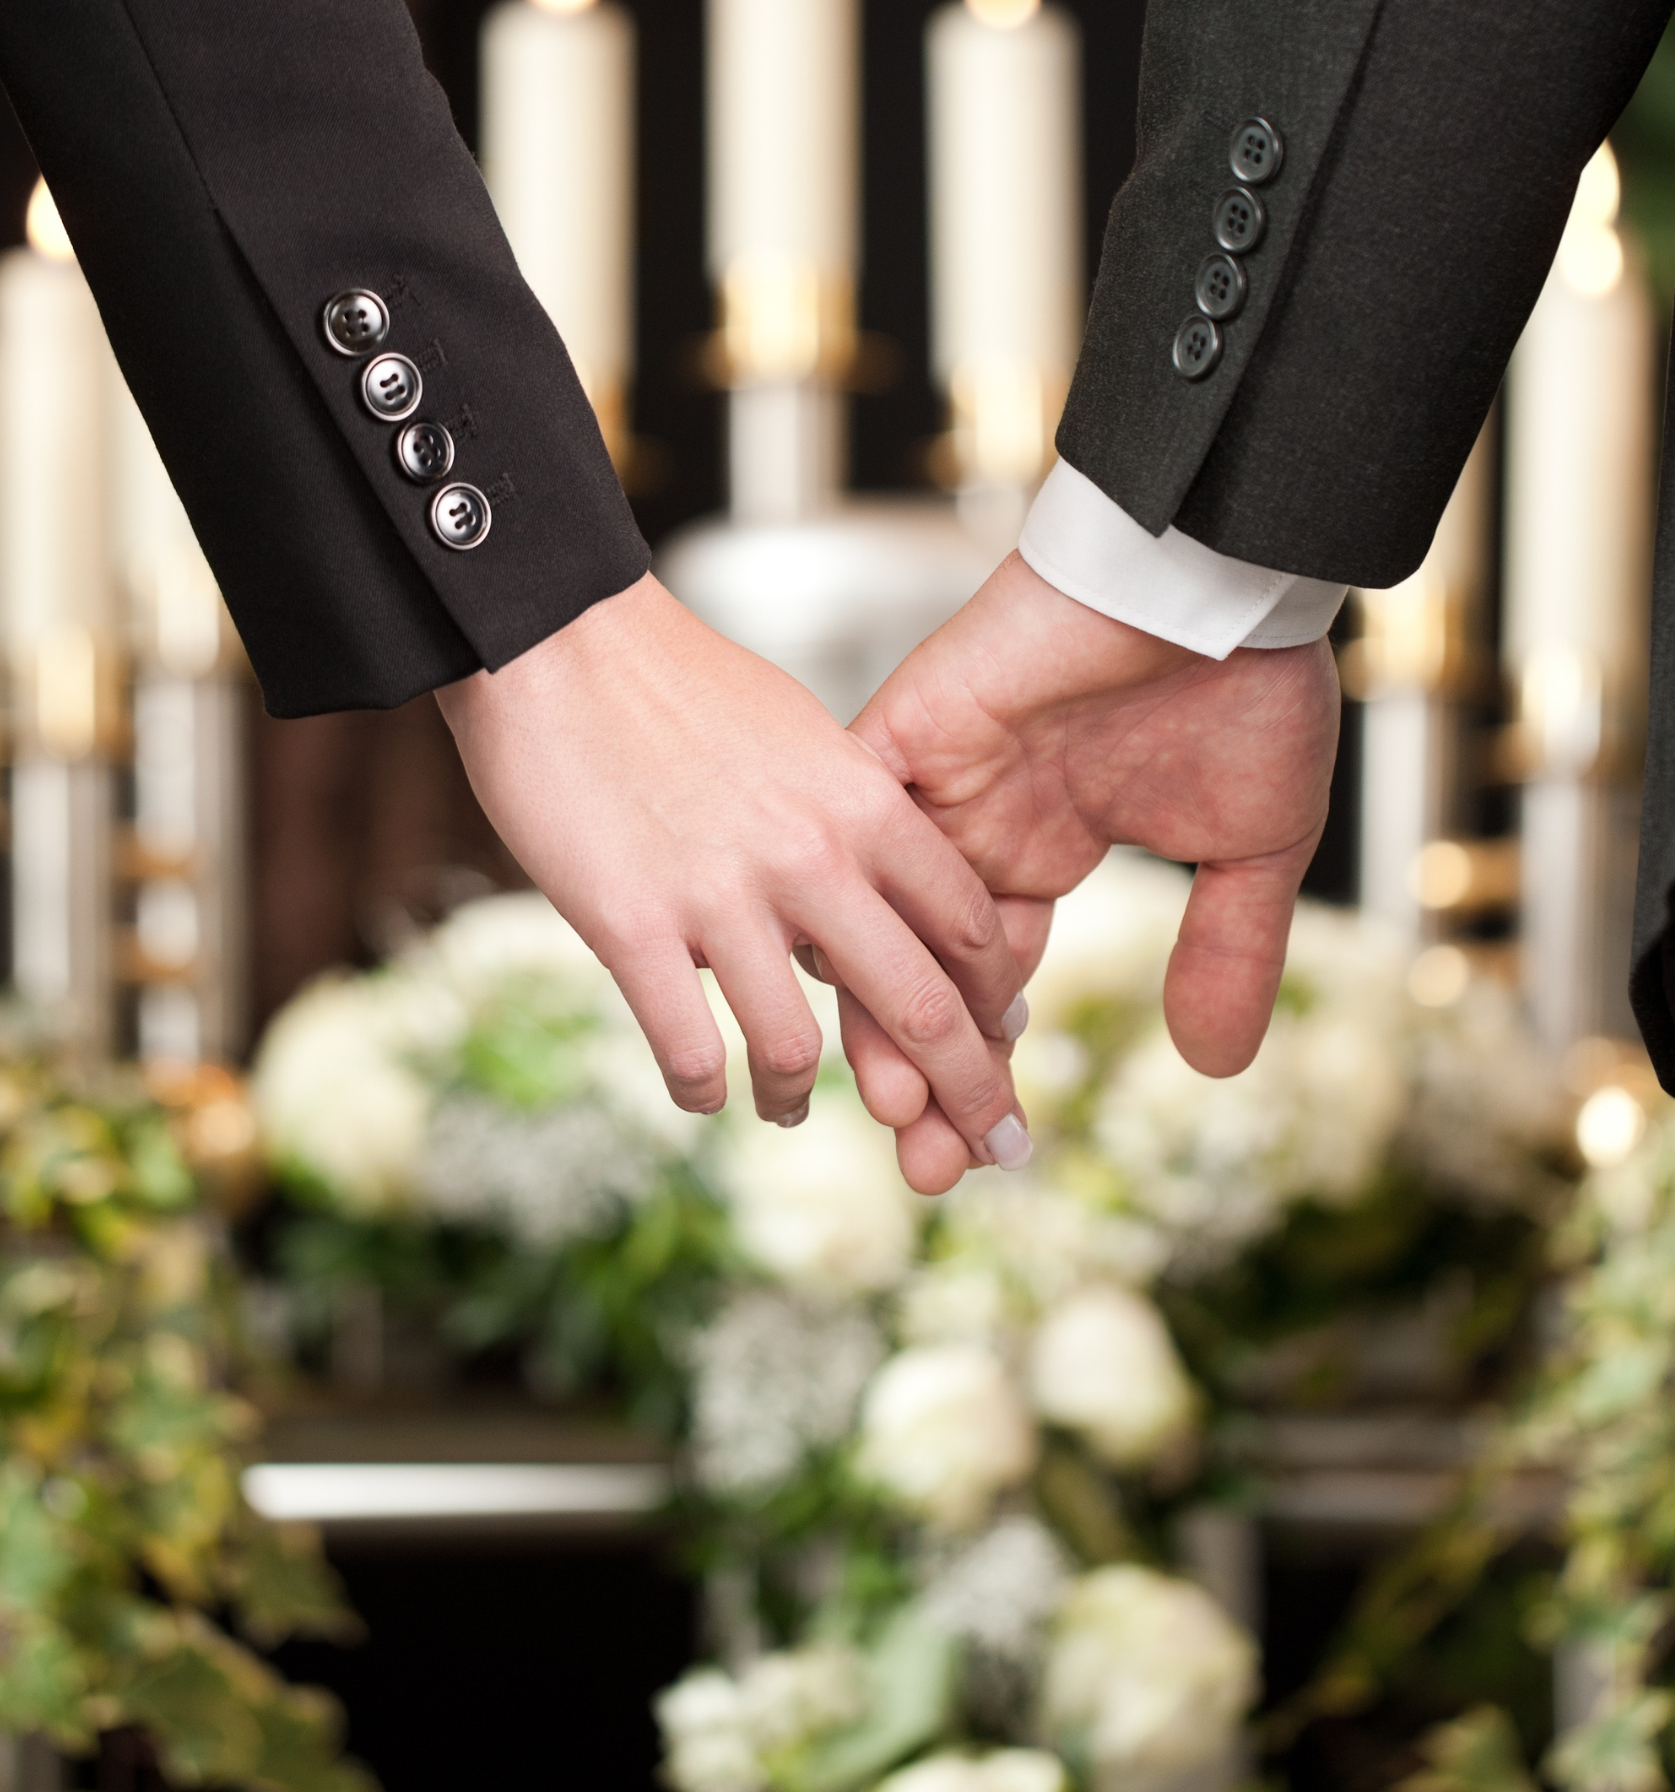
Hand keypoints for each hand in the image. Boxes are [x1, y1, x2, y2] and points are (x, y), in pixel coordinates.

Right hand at [436, 573, 1030, 1156]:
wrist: (559, 642)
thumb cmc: (681, 682)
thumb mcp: (804, 736)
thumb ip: (854, 815)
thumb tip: (887, 883)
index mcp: (865, 802)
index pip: (970, 925)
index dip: (994, 1000)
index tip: (999, 1040)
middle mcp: (812, 857)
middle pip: (919, 1007)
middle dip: (965, 1090)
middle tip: (989, 1148)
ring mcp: (723, 899)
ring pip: (797, 1051)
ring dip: (799, 1099)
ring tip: (788, 1108)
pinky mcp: (633, 929)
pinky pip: (689, 1052)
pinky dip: (703, 1091)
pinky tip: (703, 1092)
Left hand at [840, 549, 1340, 1188]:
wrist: (1223, 578)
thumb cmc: (1250, 689)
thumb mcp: (1253, 850)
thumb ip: (1225, 953)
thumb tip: (1211, 1070)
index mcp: (1045, 849)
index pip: (988, 985)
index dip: (980, 1069)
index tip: (980, 1159)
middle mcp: (977, 824)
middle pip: (918, 970)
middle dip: (920, 1072)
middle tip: (921, 1166)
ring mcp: (938, 778)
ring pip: (876, 914)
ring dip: (879, 1009)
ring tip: (889, 1105)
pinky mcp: (913, 726)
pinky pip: (857, 824)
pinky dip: (846, 897)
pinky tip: (834, 979)